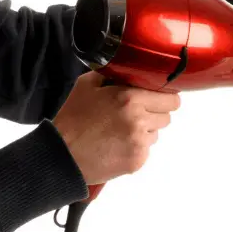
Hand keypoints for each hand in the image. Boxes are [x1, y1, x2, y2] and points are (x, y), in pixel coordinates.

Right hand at [52, 71, 179, 184]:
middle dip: (154, 114)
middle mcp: (139, 120)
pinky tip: (116, 145)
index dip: (165, 98)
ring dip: (145, 131)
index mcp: (130, 98)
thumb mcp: (86, 85)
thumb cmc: (72, 119)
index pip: (171, 99)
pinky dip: (136, 147)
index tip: (158, 99)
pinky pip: (146, 150)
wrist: (61, 155)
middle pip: (166, 116)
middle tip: (134, 115)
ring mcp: (140, 142)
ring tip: (120, 131)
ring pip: (156, 133)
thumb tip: (130, 71)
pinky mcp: (138, 160)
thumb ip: (112, 75)